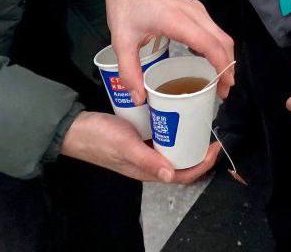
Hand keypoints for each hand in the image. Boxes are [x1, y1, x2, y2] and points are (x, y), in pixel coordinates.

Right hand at [60, 111, 219, 182]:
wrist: (74, 129)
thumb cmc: (99, 138)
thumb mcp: (125, 146)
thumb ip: (147, 160)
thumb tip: (172, 175)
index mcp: (147, 170)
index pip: (182, 174)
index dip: (202, 164)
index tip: (216, 146)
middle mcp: (148, 163)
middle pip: (180, 162)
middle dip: (198, 151)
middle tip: (211, 130)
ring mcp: (143, 151)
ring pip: (171, 149)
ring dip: (187, 139)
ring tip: (199, 121)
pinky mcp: (138, 138)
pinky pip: (160, 137)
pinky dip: (172, 129)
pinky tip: (177, 114)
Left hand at [103, 0, 234, 104]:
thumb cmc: (126, 4)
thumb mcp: (121, 39)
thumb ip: (129, 70)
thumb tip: (139, 99)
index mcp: (178, 21)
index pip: (210, 45)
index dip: (222, 67)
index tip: (223, 89)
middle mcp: (194, 13)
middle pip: (223, 40)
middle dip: (228, 66)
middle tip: (222, 90)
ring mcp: (197, 8)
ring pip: (220, 34)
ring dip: (224, 56)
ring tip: (218, 78)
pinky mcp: (195, 7)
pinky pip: (213, 28)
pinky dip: (217, 45)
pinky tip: (207, 59)